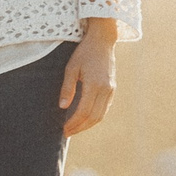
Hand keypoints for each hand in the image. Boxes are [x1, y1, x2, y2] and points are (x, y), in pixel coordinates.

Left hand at [59, 22, 117, 136]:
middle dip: (80, 127)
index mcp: (95, 85)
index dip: (74, 123)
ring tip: (75, 128)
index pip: (84, 111)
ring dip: (88, 124)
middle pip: (94, 117)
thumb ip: (67, 88)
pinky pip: (104, 108)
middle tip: (67, 133)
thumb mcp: (71, 68)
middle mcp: (106, 90)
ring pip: (101, 115)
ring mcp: (111, 90)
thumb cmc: (84, 53)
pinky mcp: (112, 89)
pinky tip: (84, 119)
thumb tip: (62, 107)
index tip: (64, 129)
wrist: (102, 42)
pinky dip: (95, 117)